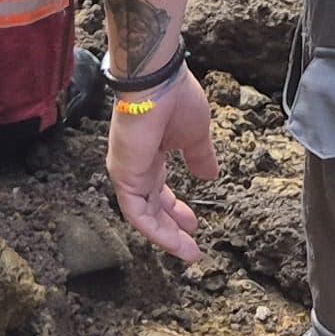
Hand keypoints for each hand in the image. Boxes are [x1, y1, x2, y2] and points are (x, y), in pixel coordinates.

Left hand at [106, 65, 220, 261]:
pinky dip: (156, 231)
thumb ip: (200, 157)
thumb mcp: (195, 136)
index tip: (194, 224)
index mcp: (151, 155)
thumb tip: (210, 176)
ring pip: (144, 216)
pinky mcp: (124, 177)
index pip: (159, 191)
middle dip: (172, 228)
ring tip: (189, 254)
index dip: (176, 210)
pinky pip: (137, 214)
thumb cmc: (176, 99)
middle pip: (152, 207)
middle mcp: (136, 167)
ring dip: (167, 237)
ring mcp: (127, 173)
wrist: (158, 81)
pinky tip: (176, 242)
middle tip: (192, 247)